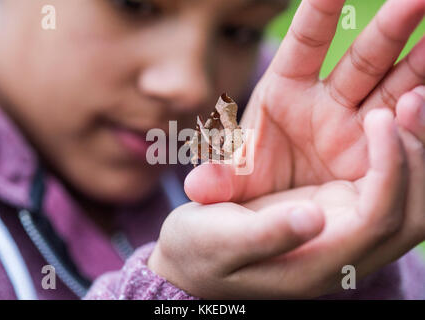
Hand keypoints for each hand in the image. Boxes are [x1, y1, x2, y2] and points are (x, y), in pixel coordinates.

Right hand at [148, 98, 424, 297]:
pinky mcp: (335, 211)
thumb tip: (312, 218)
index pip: (378, 219)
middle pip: (411, 213)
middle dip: (420, 156)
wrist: (198, 257)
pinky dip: (396, 152)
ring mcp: (342, 232)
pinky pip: (385, 184)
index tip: (380, 118)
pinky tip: (390, 116)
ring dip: (416, 150)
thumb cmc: (202, 249)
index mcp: (315, 262)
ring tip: (412, 98)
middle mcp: (341, 251)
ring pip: (408, 200)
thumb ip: (265, 235)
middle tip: (414, 99)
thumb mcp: (219, 241)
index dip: (391, 169)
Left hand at [185, 0, 424, 203]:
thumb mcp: (235, 183)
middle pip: (365, 57)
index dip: (320, 11)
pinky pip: (406, 128)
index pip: (306, 42)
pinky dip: (422, 114)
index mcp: (285, 92)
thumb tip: (198, 188)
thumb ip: (221, 182)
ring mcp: (356, 127)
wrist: (273, 218)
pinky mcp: (376, 153)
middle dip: (392, 26)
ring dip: (422, 61)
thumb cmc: (251, 188)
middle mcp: (327, 104)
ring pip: (399, 84)